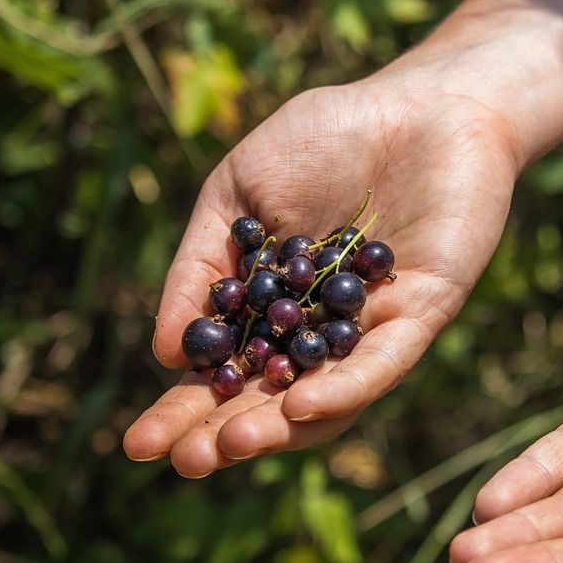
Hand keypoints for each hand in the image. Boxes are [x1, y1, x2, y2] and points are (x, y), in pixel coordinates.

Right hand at [123, 68, 518, 475]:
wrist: (421, 101)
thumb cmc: (327, 137)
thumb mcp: (239, 191)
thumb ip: (203, 263)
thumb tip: (166, 351)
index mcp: (274, 306)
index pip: (226, 372)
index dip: (183, 410)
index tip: (139, 445)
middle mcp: (322, 331)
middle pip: (271, 398)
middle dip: (223, 433)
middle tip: (182, 461)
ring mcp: (372, 327)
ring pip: (327, 395)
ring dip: (279, 426)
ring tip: (230, 444)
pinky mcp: (423, 312)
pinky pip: (383, 362)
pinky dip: (344, 386)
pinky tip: (301, 405)